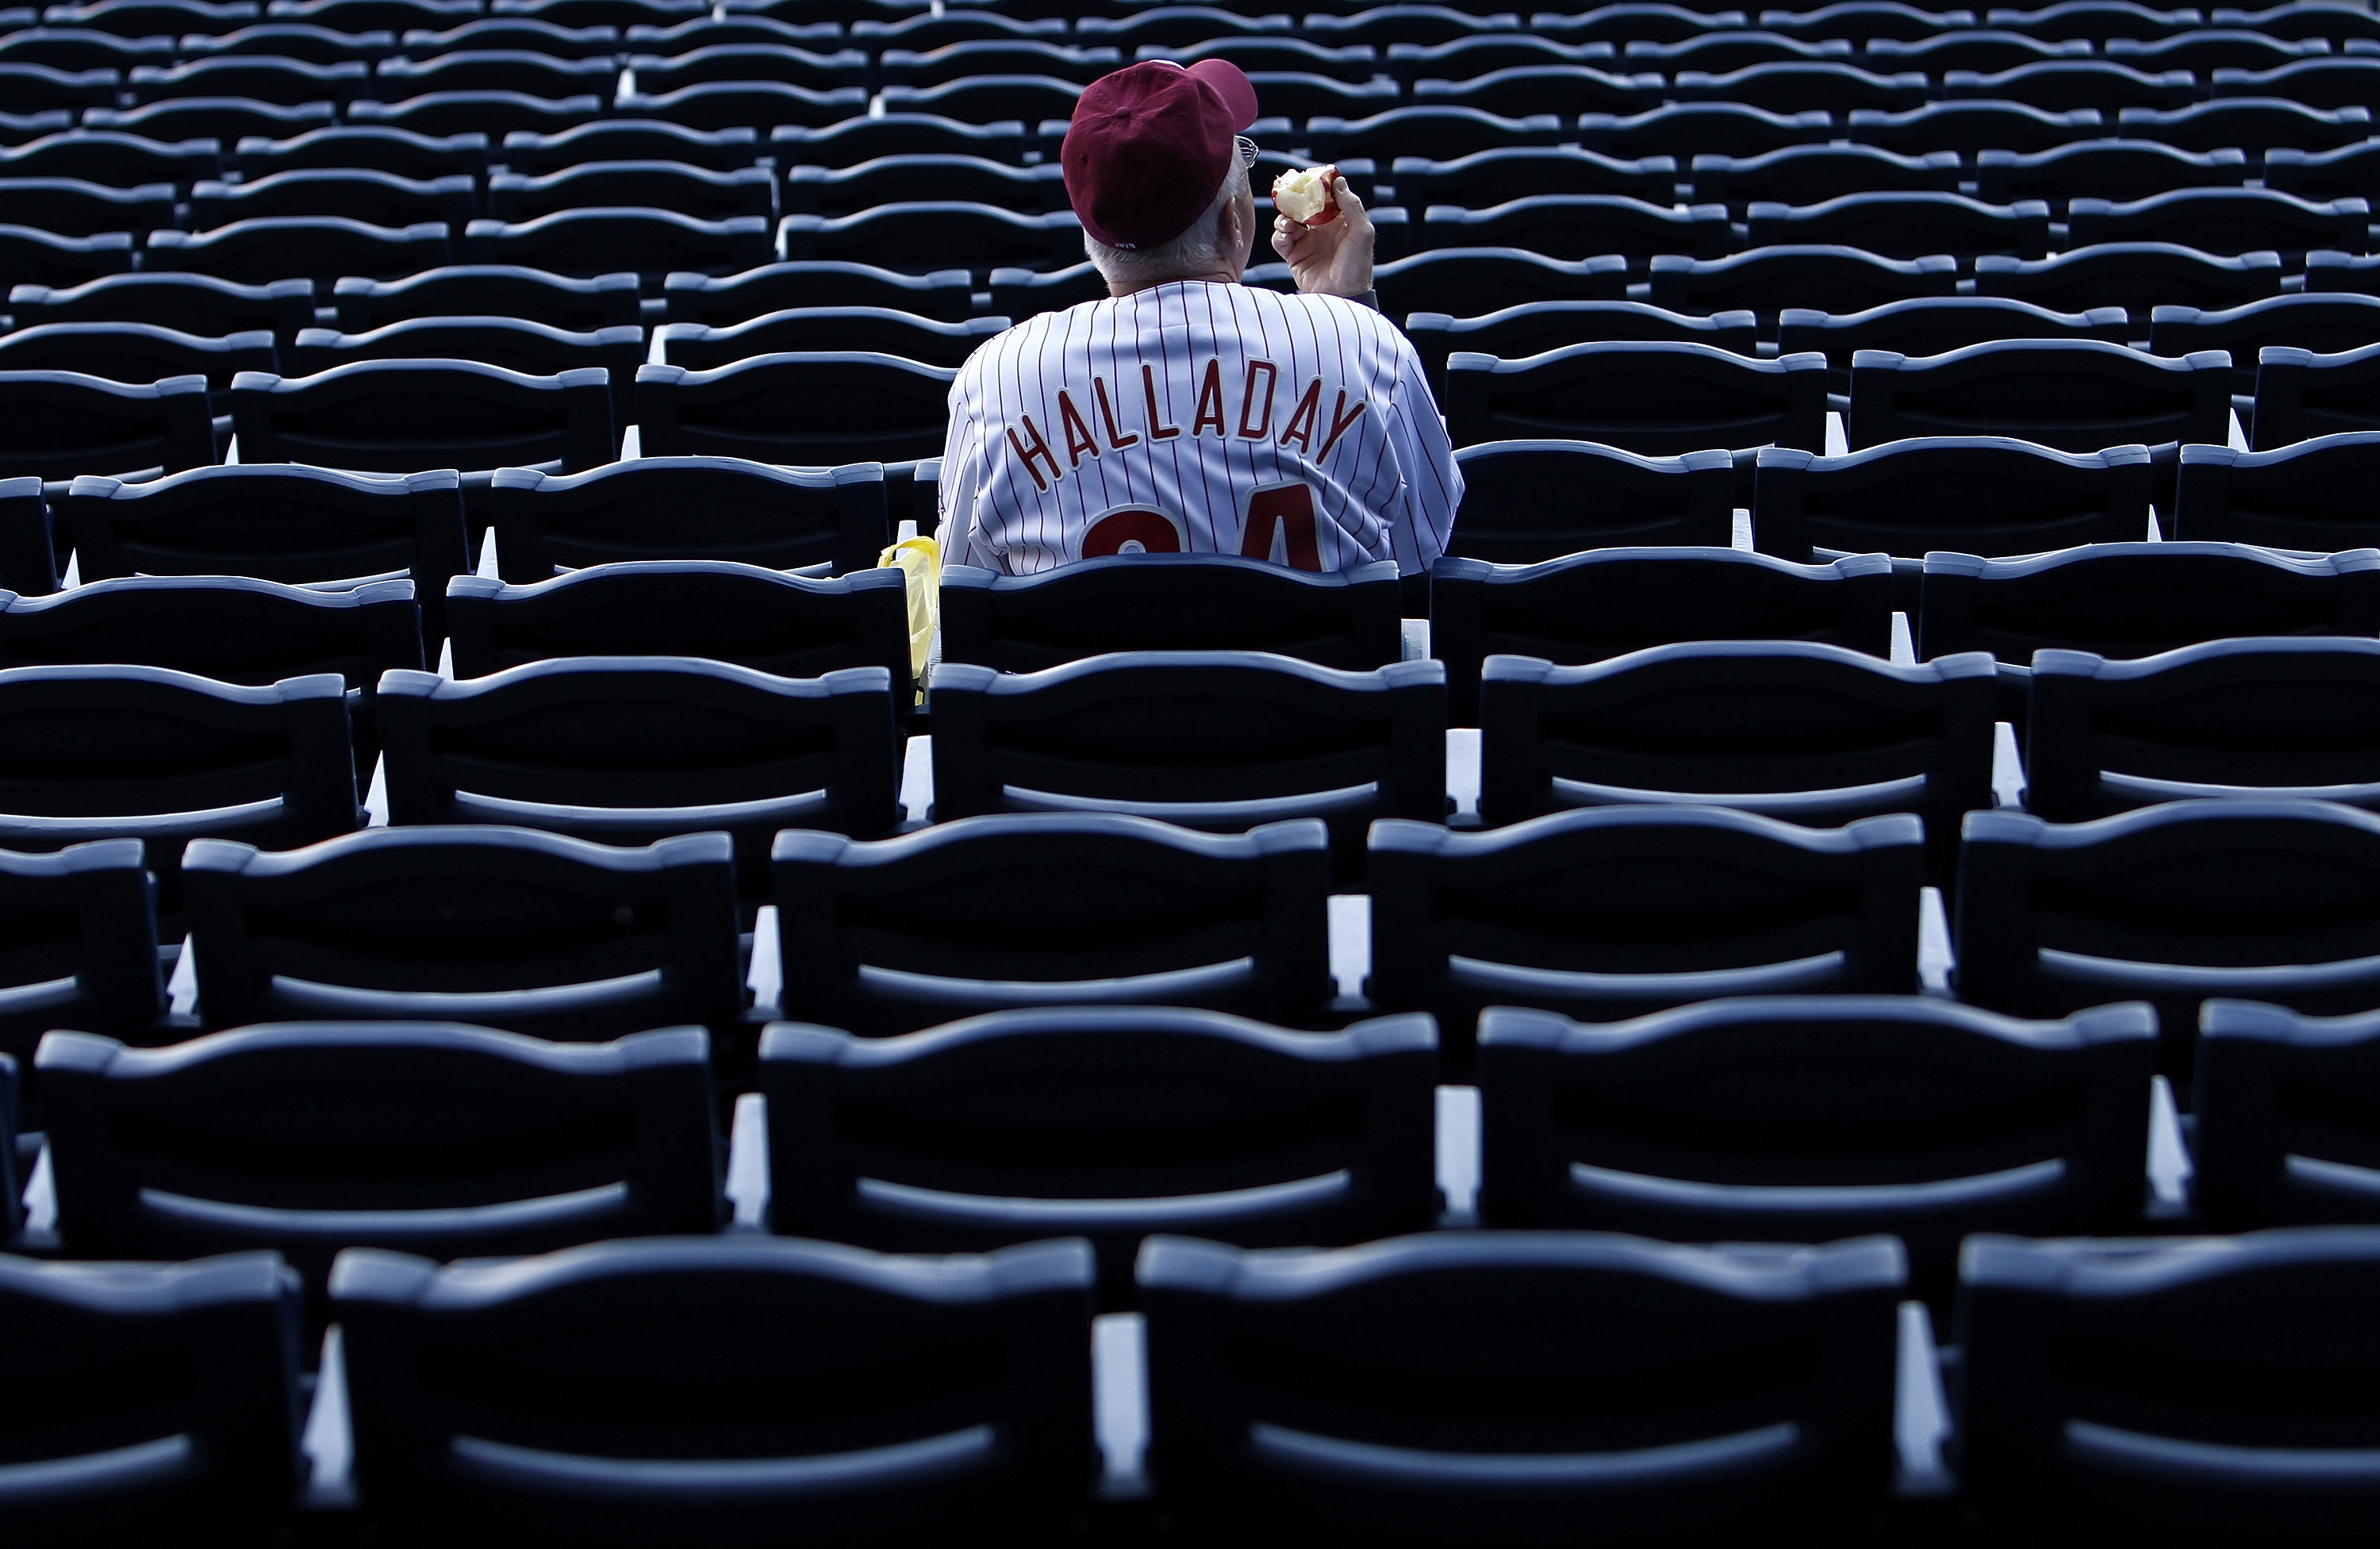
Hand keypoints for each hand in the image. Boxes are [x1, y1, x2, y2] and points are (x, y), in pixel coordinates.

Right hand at [1271, 174, 1373, 297]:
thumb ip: (1352, 205)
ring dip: (1284, 218)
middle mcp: (1322, 230)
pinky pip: (1280, 240)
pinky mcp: (1295, 257)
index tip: (1308, 178)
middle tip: (1289, 195)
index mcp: (1340, 221)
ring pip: (1288, 221)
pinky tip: (1285, 235)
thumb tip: (1339, 181)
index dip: (1316, 186)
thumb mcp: (1362, 232)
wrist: (1343, 297)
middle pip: (1303, 207)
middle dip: (1294, 200)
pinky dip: (1279, 235)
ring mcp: (1307, 243)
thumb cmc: (1357, 266)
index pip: (1325, 197)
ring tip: (1287, 222)